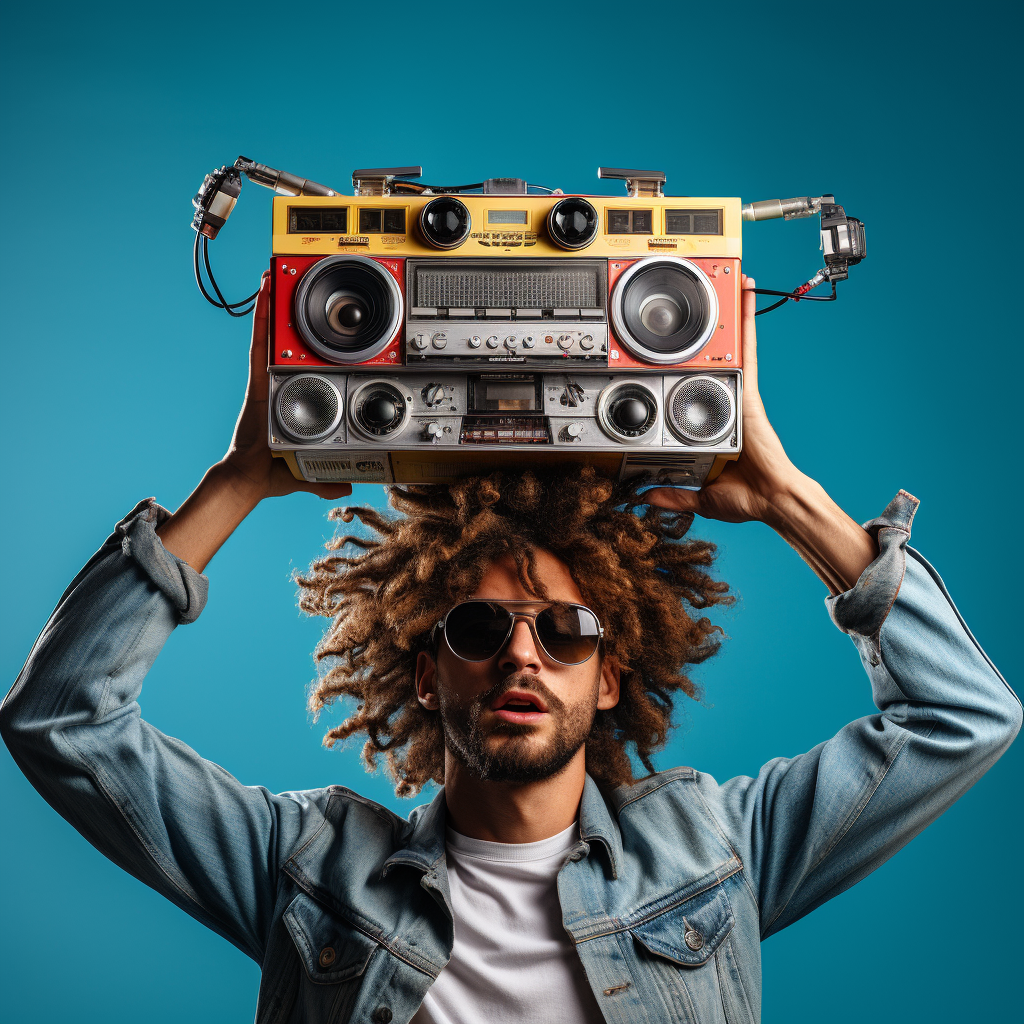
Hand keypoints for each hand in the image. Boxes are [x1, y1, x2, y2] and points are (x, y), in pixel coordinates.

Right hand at [221, 271, 351, 503]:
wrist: (252, 477)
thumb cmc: (273, 471)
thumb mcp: (309, 471)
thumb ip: (328, 479)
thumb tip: (345, 485)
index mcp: (289, 400)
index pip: (295, 365)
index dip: (299, 342)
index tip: (306, 322)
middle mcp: (277, 386)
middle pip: (282, 343)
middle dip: (285, 312)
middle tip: (290, 281)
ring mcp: (267, 381)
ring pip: (271, 338)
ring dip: (272, 306)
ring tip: (276, 276)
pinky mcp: (258, 381)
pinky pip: (261, 345)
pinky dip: (262, 320)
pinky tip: (265, 295)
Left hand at [644, 275, 799, 524]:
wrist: (772, 500)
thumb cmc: (748, 496)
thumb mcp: (698, 494)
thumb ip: (672, 495)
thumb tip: (645, 498)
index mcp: (718, 424)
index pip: (704, 386)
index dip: (699, 363)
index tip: (692, 346)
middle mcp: (729, 404)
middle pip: (723, 357)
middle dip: (721, 326)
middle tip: (715, 293)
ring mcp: (741, 396)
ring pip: (735, 348)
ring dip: (735, 315)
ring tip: (731, 281)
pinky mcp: (750, 394)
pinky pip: (747, 354)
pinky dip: (747, 326)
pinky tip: (745, 301)